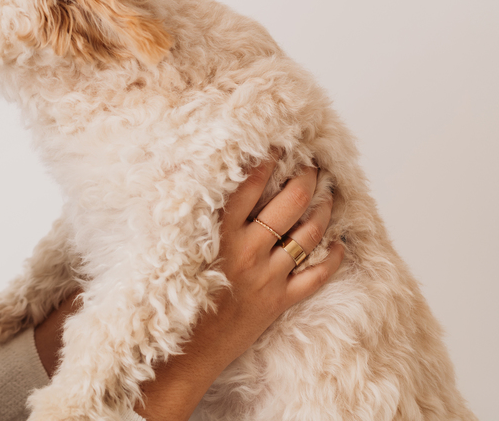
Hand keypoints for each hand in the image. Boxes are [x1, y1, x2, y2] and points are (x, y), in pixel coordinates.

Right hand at [135, 160, 344, 419]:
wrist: (177, 355)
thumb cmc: (163, 303)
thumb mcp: (160, 252)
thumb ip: (166, 222)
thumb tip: (163, 189)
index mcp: (216, 234)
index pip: (248, 185)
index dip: (266, 161)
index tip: (276, 144)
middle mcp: (245, 250)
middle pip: (287, 203)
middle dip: (304, 179)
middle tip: (311, 166)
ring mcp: (265, 277)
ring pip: (307, 235)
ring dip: (322, 211)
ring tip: (328, 195)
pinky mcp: (277, 302)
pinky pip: (316, 278)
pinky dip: (331, 259)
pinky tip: (338, 244)